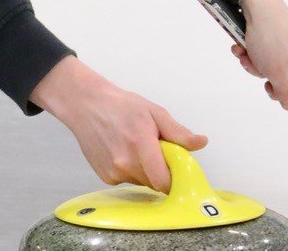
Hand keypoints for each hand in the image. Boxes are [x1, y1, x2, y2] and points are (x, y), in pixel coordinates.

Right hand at [30, 56, 206, 193]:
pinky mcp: (105, 177)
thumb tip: (201, 142)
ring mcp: (113, 172)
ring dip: (144, 170)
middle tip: (153, 149)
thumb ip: (178, 132)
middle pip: (155, 183)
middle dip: (159, 170)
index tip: (175, 168)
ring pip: (141, 182)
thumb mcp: (153, 112)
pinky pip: (126, 180)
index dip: (173, 178)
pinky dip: (129, 170)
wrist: (86, 105)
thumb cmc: (121, 105)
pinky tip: (121, 151)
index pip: (164, 182)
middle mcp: (125, 163)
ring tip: (134, 146)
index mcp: (141, 145)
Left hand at [229, 0, 287, 114]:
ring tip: (246, 54)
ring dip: (256, 64)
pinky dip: (253, 52)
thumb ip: (284, 93)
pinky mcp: (281, 38)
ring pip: (274, 68)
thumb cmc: (271, 39)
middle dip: (270, 82)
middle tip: (259, 74)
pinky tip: (242, 46)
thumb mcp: (276, 74)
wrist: (260, 5)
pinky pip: (267, 54)